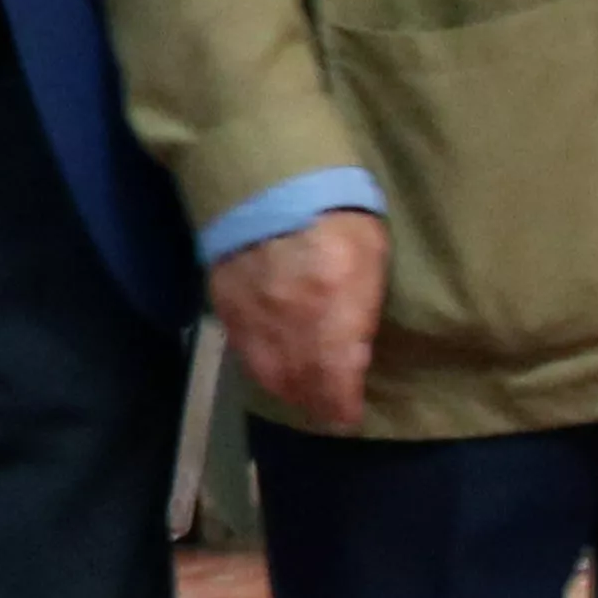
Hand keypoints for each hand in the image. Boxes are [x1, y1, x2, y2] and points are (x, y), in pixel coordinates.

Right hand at [212, 209, 390, 434]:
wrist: (267, 179)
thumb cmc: (336, 213)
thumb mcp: (371, 256)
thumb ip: (362, 308)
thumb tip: (353, 350)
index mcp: (333, 311)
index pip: (336, 381)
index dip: (342, 407)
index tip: (348, 417)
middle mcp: (289, 324)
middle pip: (300, 384)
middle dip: (316, 403)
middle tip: (328, 410)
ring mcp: (253, 318)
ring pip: (268, 375)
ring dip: (288, 390)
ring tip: (303, 394)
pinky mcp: (226, 308)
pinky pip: (244, 352)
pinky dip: (261, 366)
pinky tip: (273, 365)